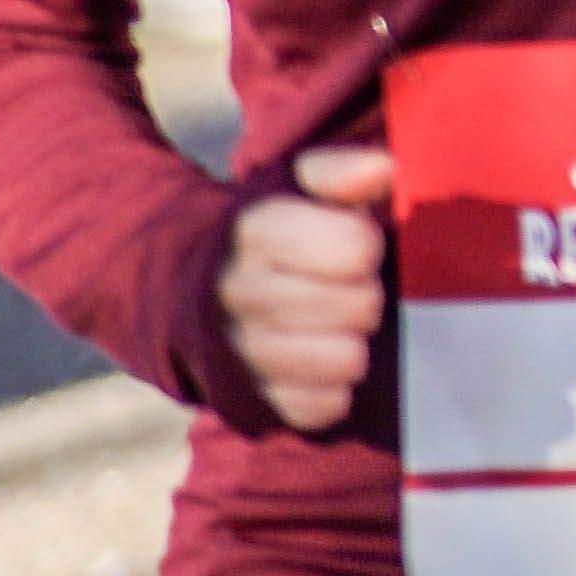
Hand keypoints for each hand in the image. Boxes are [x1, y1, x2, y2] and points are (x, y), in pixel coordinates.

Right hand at [220, 142, 395, 432]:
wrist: (191, 286)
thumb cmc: (273, 227)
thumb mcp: (296, 183)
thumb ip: (340, 171)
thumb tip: (384, 169)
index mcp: (258, 232)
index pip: (355, 247)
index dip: (368, 244)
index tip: (358, 243)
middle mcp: (240, 293)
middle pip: (358, 306)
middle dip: (369, 295)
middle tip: (354, 288)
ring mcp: (240, 352)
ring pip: (344, 361)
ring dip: (356, 343)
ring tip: (342, 326)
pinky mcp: (248, 401)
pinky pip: (322, 406)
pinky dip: (334, 390)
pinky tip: (324, 364)